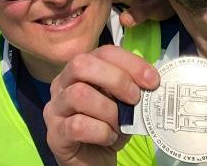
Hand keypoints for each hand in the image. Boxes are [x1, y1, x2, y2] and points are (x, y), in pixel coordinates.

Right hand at [44, 45, 159, 165]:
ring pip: (79, 94)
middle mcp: (62, 83)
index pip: (104, 52)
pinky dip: (100, 131)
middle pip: (82, 64)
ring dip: (109, 110)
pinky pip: (77, 125)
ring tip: (120, 124)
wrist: (94, 160)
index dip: (130, 63)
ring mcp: (55, 108)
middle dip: (116, 79)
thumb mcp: (124, 104)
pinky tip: (108, 137)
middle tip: (134, 98)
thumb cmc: (108, 126)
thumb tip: (151, 84)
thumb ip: (131, 90)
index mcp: (81, 69)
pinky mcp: (54, 134)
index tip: (152, 80)